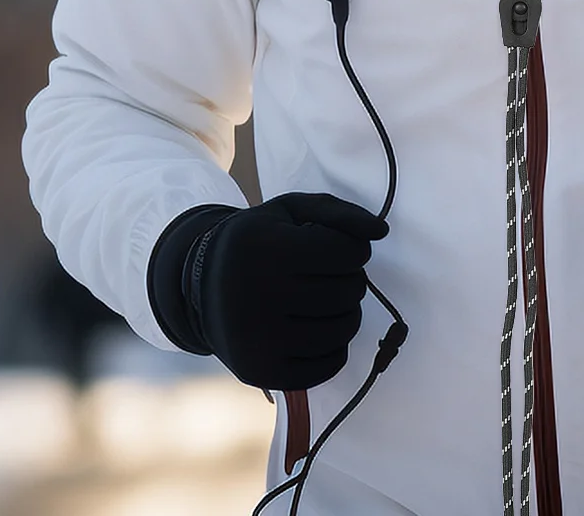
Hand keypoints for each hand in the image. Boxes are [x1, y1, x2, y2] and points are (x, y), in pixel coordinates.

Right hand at [178, 192, 387, 389]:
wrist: (202, 286)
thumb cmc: (260, 242)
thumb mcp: (291, 211)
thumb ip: (340, 213)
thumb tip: (381, 231)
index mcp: (267, 248)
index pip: (345, 252)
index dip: (355, 249)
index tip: (341, 249)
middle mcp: (260, 296)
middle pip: (347, 292)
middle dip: (353, 281)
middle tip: (334, 276)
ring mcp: (260, 340)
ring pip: (342, 330)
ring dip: (348, 313)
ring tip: (329, 301)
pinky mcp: (262, 372)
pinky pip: (327, 366)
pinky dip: (336, 348)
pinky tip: (319, 328)